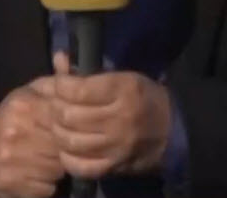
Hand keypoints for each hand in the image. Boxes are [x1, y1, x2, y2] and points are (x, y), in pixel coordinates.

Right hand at [0, 76, 65, 197]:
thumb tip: (64, 57)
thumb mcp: (30, 94)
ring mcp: (11, 160)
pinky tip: (40, 175)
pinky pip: (46, 189)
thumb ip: (53, 80)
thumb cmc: (14, 119)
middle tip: (63, 148)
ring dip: (59, 168)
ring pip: (57, 170)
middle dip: (68, 149)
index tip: (73, 128)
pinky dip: (48, 186)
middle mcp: (16, 132)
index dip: (73, 126)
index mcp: (24, 107)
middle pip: (63, 146)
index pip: (65, 118)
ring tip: (50, 160)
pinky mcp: (10, 183)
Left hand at [46, 51, 172, 180]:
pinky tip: (67, 146)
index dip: (58, 85)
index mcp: (124, 90)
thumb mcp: (123, 76)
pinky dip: (67, 156)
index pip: (77, 90)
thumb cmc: (144, 98)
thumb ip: (88, 71)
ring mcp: (117, 147)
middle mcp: (120, 119)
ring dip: (58, 131)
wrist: (172, 131)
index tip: (54, 84)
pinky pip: (80, 166)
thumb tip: (58, 59)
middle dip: (54, 107)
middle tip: (54, 103)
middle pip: (69, 116)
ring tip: (59, 123)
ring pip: (70, 141)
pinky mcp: (115, 167)